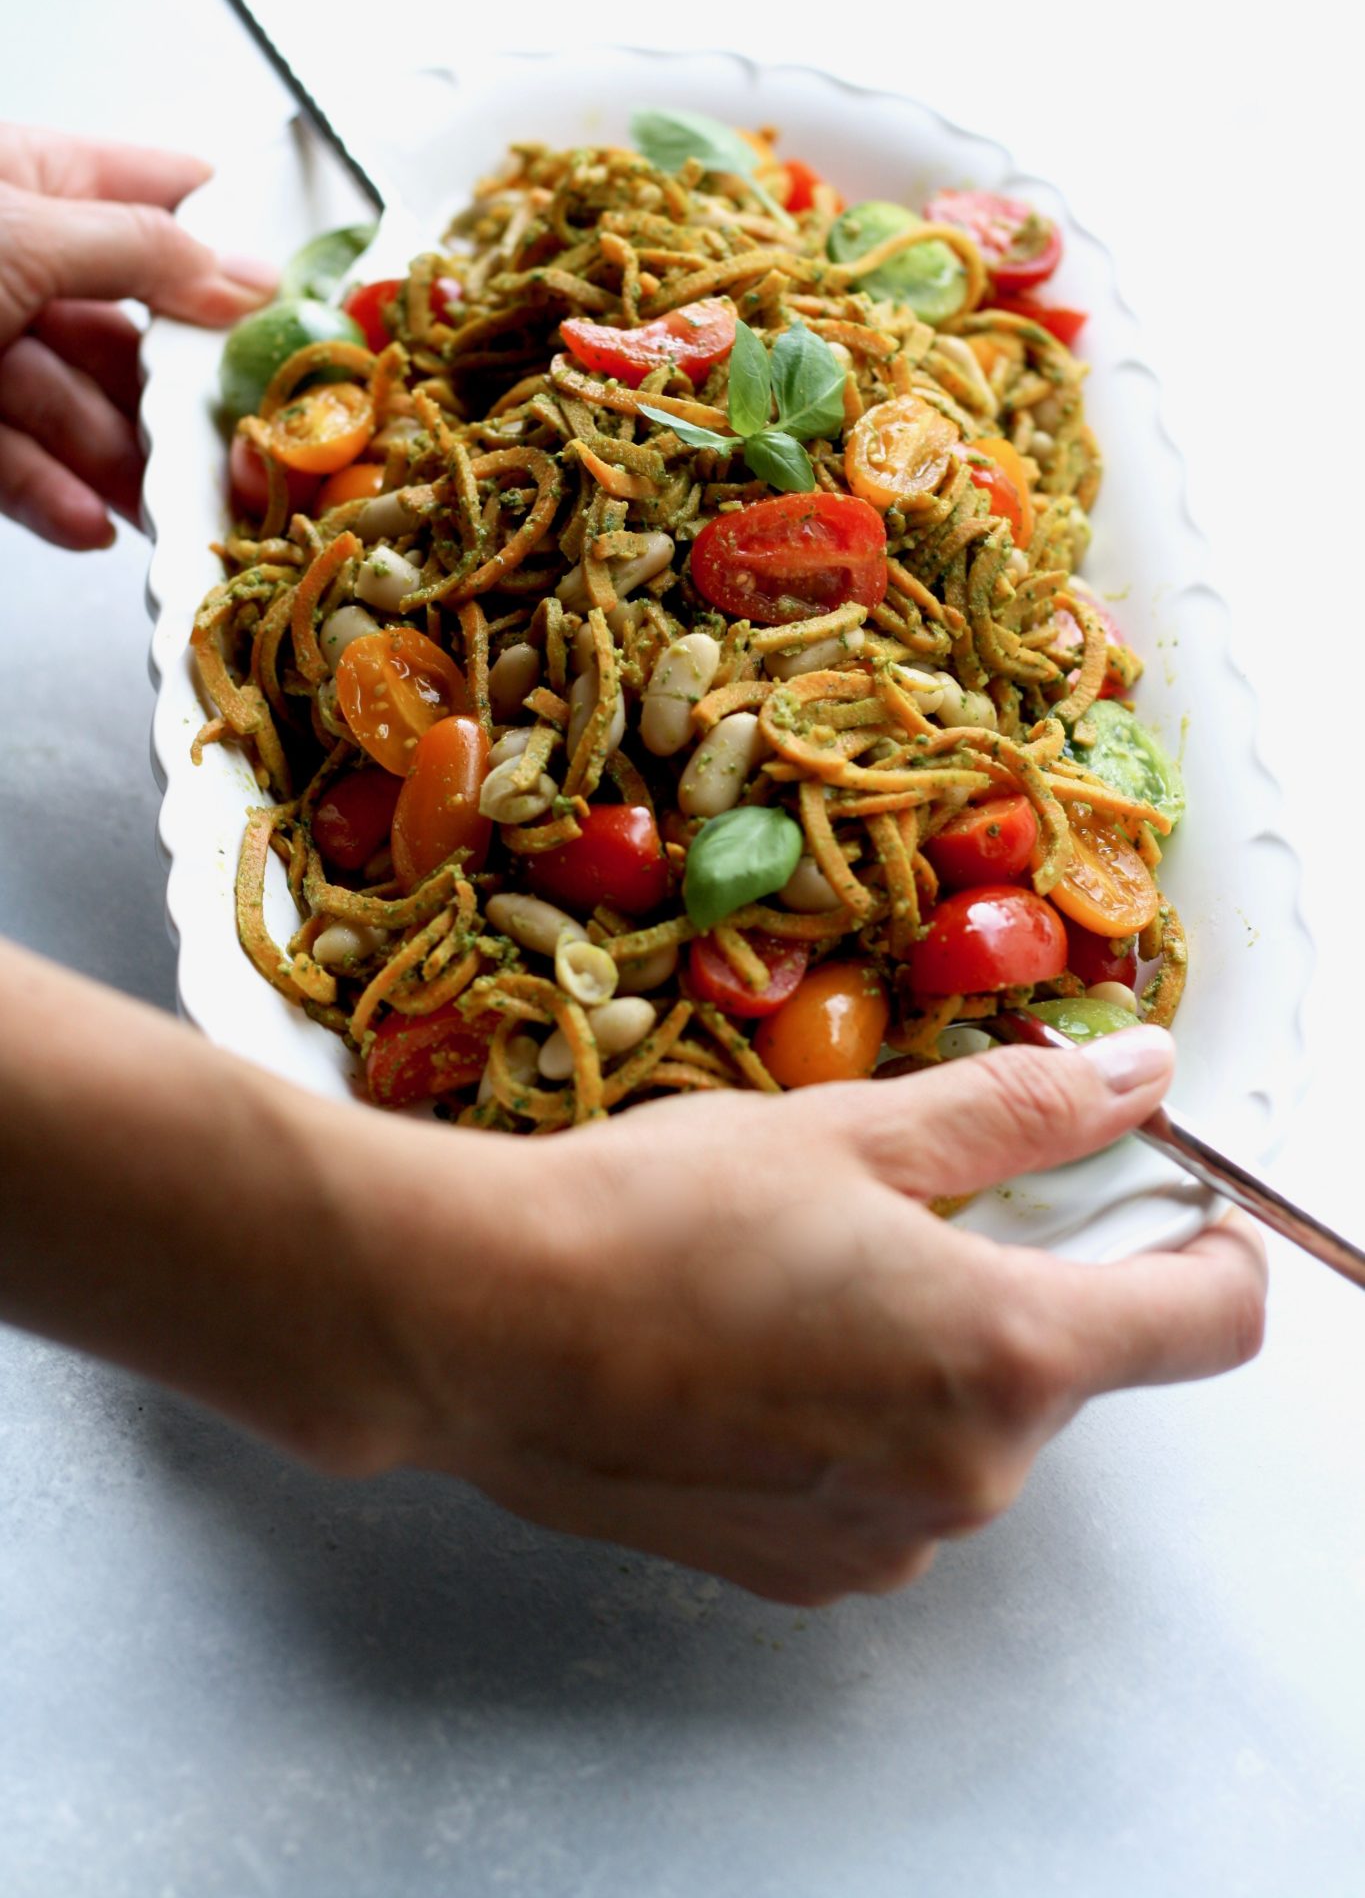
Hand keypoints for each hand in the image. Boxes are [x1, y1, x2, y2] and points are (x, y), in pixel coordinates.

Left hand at [0, 123, 274, 550]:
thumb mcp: (16, 232)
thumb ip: (140, 252)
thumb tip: (238, 268)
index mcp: (19, 181)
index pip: (142, 197)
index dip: (215, 241)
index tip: (282, 296)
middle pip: (118, 325)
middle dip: (175, 389)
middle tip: (236, 438)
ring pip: (71, 405)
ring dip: (121, 460)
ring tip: (169, 502)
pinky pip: (10, 463)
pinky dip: (52, 496)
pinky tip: (92, 522)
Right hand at [350, 1023, 1265, 1603]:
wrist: (477, 1323)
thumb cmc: (652, 1214)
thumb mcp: (852, 1132)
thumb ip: (1018, 1111)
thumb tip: (1131, 1075)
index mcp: (1003, 1353)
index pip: (1209, 1322)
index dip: (1213, 1252)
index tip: (1174, 1210)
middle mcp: (966, 1474)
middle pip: (1068, 1366)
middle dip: (1017, 1281)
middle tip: (908, 1206)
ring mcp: (882, 1533)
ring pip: (970, 1426)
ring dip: (930, 1353)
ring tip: (802, 1279)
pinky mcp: (803, 1567)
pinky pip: (886, 1484)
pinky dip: (859, 1420)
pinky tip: (757, 1353)